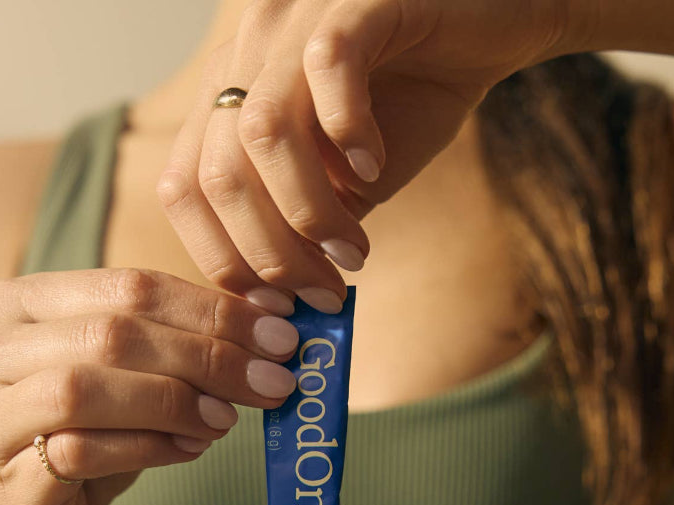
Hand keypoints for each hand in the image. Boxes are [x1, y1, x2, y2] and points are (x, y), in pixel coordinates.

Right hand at [0, 268, 298, 504]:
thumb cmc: (73, 449)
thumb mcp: (120, 384)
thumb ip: (170, 349)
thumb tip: (267, 331)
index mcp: (14, 303)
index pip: (128, 285)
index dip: (213, 309)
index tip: (280, 336)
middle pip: (112, 332)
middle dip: (209, 355)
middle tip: (274, 381)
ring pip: (87, 386)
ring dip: (176, 401)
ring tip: (228, 419)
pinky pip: (79, 451)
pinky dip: (147, 448)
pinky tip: (190, 452)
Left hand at [157, 0, 569, 312]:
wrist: (489, 24)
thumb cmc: (413, 101)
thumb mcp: (348, 183)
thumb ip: (310, 228)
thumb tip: (286, 301)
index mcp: (229, 97)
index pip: (184, 189)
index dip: (222, 259)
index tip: (275, 307)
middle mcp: (246, 52)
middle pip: (218, 174)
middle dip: (270, 256)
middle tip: (322, 292)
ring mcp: (295, 18)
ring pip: (262, 133)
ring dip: (308, 213)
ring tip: (353, 249)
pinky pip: (329, 68)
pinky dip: (350, 134)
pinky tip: (375, 166)